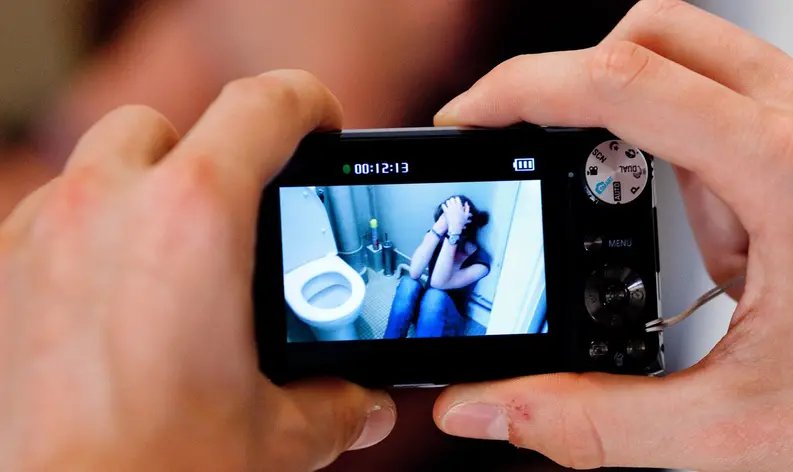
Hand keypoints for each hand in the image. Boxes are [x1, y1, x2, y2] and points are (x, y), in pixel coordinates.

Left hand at [0, 70, 394, 471]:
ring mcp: (39, 235)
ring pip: (99, 165)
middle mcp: (107, 207)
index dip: (306, 105)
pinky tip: (111, 303)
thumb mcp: (277, 439)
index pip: (265, 106)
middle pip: (166, 125)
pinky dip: (87, 236)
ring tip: (171, 264)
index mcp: (196, 222)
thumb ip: (335, 404)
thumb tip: (363, 404)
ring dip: (142, 191)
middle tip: (240, 214)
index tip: (319, 127)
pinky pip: (49, 216)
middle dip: (210, 154)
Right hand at [432, 1, 792, 470]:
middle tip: (552, 162)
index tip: (470, 119)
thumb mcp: (736, 429)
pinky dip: (703, 169)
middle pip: (651, 35)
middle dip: (577, 95)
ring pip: (693, 70)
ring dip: (656, 153)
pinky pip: (737, 110)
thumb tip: (487, 406)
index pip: (618, 80)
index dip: (518, 90)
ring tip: (711, 261)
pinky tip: (743, 254)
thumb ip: (590, 422)